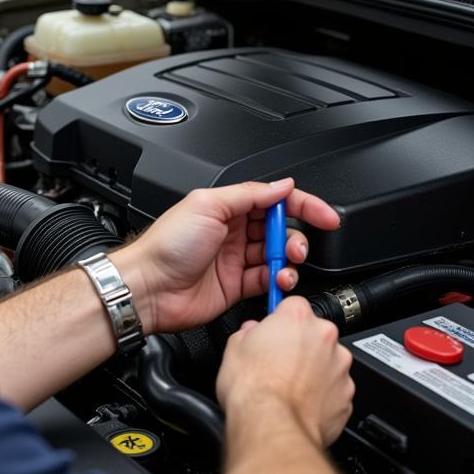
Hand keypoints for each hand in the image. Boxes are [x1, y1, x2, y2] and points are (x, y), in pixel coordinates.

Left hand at [116, 178, 338, 333]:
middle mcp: (234, 231)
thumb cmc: (167, 245)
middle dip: (297, 236)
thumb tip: (282, 185)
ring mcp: (235, 259)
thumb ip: (250, 194)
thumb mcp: (208, 204)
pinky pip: (268, 281)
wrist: (148, 288)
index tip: (325, 216)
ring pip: (277, 256)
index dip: (303, 205)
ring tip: (286, 265)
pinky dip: (279, 281)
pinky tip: (279, 280)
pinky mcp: (236, 286)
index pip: (275, 200)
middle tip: (296, 246)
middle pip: (280, 228)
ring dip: (289, 260)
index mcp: (228, 206)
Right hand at [215, 295, 354, 447]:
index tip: (276, 328)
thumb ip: (247, 332)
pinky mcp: (346, 397)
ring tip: (288, 388)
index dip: (282, 319)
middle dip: (301, 345)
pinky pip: (334, 391)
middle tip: (278, 363)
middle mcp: (325, 338)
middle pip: (315, 333)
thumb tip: (250, 333)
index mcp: (298, 318)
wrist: (272, 428)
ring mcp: (339, 368)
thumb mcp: (233, 348)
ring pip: (328, 363)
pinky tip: (300, 404)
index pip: (294, 304)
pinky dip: (321, 396)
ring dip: (313, 371)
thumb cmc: (254, 390)